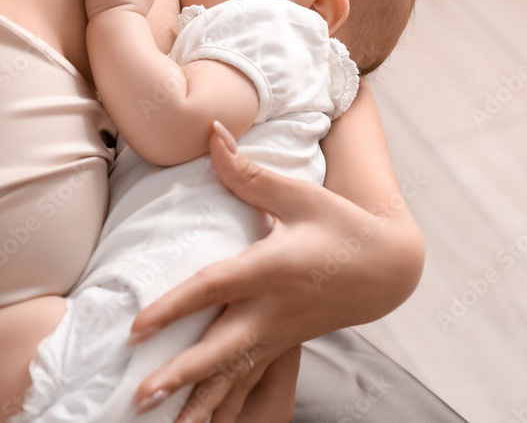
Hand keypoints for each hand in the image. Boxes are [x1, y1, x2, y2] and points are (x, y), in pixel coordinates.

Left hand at [129, 122, 421, 422]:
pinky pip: (249, 383)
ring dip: (199, 402)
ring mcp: (278, 334)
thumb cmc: (341, 224)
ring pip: (233, 376)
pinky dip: (225, 406)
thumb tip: (209, 131)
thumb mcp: (299, 193)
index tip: (137, 326)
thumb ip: (247, 171)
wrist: (389, 268)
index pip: (214, 289)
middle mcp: (272, 309)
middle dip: (181, 375)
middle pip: (220, 348)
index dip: (174, 306)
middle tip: (142, 396)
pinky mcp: (282, 346)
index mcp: (271, 269)